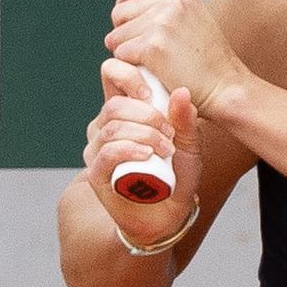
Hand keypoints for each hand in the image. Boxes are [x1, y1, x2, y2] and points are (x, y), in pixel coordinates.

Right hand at [84, 57, 203, 241]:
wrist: (170, 211)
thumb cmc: (178, 172)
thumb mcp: (191, 143)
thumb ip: (185, 119)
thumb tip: (182, 92)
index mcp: (127, 110)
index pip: (112, 75)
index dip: (129, 75)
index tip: (153, 93)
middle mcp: (106, 126)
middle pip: (114, 104)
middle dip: (147, 114)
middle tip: (170, 131)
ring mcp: (97, 149)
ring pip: (112, 127)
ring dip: (145, 134)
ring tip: (167, 149)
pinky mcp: (96, 172)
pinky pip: (108, 152)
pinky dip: (131, 149)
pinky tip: (148, 155)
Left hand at [105, 0, 248, 113]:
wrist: (223, 86)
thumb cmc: (207, 59)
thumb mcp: (192, 16)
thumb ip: (165, 4)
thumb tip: (126, 1)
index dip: (125, 0)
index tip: (132, 16)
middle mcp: (172, 0)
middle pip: (119, 11)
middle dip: (126, 31)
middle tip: (150, 45)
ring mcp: (162, 22)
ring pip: (116, 35)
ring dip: (127, 51)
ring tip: (155, 59)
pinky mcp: (152, 46)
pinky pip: (120, 54)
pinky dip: (132, 66)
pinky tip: (153, 69)